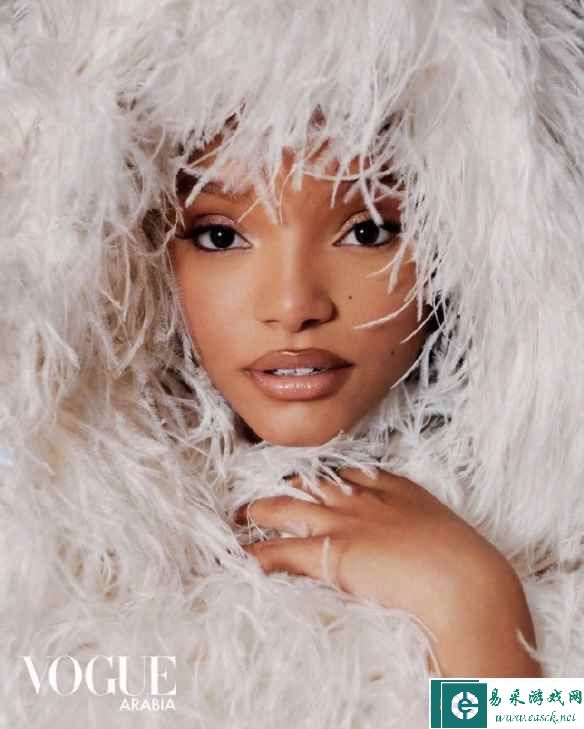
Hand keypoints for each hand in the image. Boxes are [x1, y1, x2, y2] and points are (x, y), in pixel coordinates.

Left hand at [234, 467, 541, 677]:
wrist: (465, 582)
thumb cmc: (468, 565)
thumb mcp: (447, 535)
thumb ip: (426, 533)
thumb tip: (424, 550)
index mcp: (396, 488)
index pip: (352, 473)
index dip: (328, 475)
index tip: (315, 477)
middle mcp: (364, 498)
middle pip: (313, 483)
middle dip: (289, 485)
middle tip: (274, 488)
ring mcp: (343, 523)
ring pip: (288, 508)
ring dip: (262, 511)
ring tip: (245, 513)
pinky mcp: (330, 552)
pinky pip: (282, 552)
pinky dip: (259, 555)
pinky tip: (244, 558)